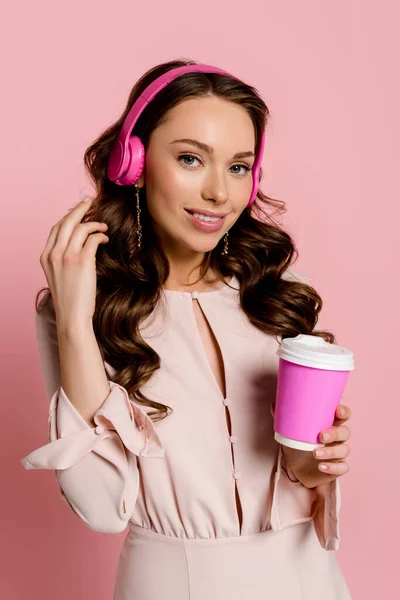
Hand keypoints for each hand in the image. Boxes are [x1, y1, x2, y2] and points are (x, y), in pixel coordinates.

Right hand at [39, 197, 108, 327]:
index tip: (78, 211)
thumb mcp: (60, 276)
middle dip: (79, 209)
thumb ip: (64, 259)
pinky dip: (100, 235)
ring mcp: (66, 256)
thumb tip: (80, 245)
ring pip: (81, 227)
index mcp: (46, 256)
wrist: (72, 316)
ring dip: (94, 224)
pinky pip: (92, 238)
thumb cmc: (70, 300)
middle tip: (90, 201)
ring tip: (104, 227)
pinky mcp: (82, 261)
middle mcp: (54, 253)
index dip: (68, 217)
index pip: (56, 229)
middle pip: (67, 222)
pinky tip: (105, 239)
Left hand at [270, 401, 351, 488]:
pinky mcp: (337, 468)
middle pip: (345, 432)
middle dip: (335, 433)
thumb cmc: (298, 444)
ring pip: (344, 450)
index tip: (337, 411)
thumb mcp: (290, 431)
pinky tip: (321, 466)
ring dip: (331, 452)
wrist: (297, 468)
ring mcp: (338, 453)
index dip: (344, 412)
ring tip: (314, 453)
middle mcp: (337, 438)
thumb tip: (274, 405)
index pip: (343, 415)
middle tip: (320, 436)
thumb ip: (285, 418)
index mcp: (329, 424)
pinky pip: (342, 467)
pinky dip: (333, 467)